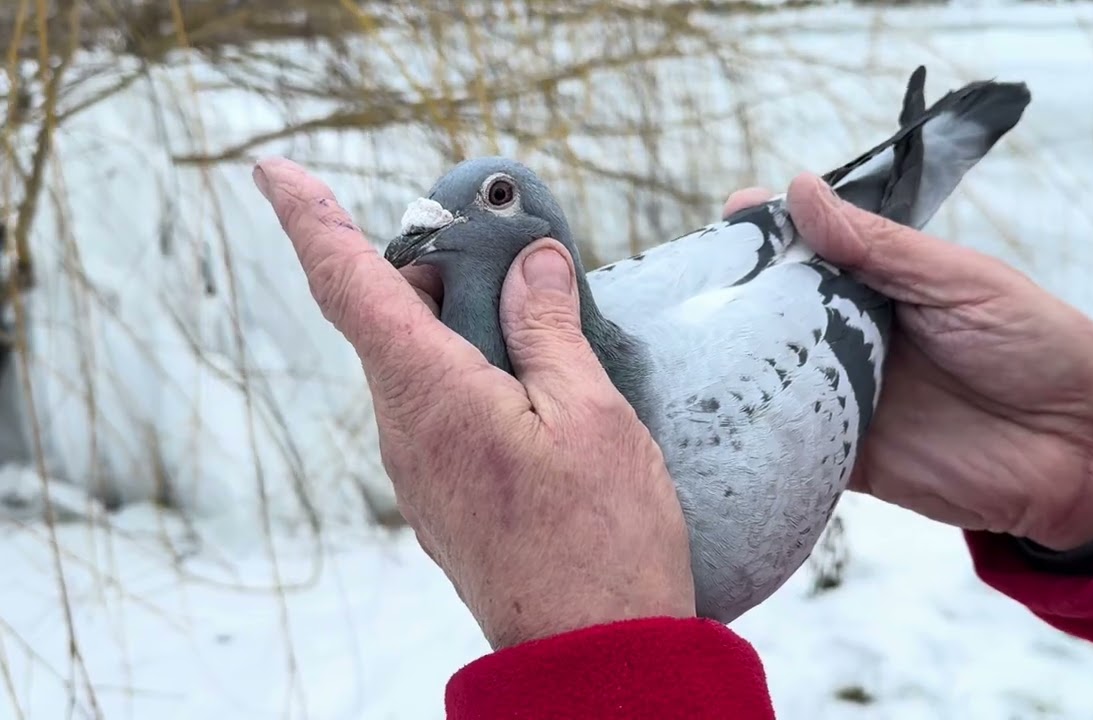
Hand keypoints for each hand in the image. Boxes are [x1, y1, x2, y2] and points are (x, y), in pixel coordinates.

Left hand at [254, 157, 694, 648]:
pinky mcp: (442, 495)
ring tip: (537, 312)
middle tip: (503, 242)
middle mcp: (406, 432)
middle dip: (431, 265)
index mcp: (432, 398)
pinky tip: (535, 380)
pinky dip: (471, 368)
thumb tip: (530, 264)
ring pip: (417, 362)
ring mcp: (419, 470)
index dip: (309, 220)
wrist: (593, 653)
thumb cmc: (601, 540)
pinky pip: (439, 406)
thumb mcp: (591, 415)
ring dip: (460, 320)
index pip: (351, 287)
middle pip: (389, 317)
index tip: (275, 171)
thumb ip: (549, 330)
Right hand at [724, 175, 1092, 550]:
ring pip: (770, 372)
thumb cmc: (1038, 346)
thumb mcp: (960, 281)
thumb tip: (800, 189)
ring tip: (690, 343)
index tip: (733, 215)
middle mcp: (853, 334)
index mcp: (881, 282)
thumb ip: (879, 246)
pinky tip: (720, 412)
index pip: (809, 248)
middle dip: (734, 295)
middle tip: (694, 284)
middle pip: (775, 309)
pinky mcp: (845, 455)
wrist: (1085, 452)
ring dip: (735, 360)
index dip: (769, 232)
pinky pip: (788, 438)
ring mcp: (846, 394)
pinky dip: (757, 427)